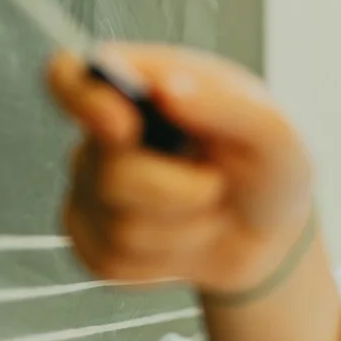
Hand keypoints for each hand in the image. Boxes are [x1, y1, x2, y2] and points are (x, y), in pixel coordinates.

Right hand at [49, 44, 313, 294]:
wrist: (270, 236)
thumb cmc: (269, 169)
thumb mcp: (273, 132)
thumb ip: (224, 105)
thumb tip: (166, 89)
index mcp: (138, 88)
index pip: (68, 76)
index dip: (80, 99)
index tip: (123, 126)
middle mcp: (103, 136)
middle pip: (108, 172)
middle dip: (178, 193)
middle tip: (217, 186)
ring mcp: (91, 190)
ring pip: (119, 227)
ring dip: (185, 230)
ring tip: (208, 211)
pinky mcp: (94, 243)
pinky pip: (112, 264)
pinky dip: (165, 264)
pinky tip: (187, 240)